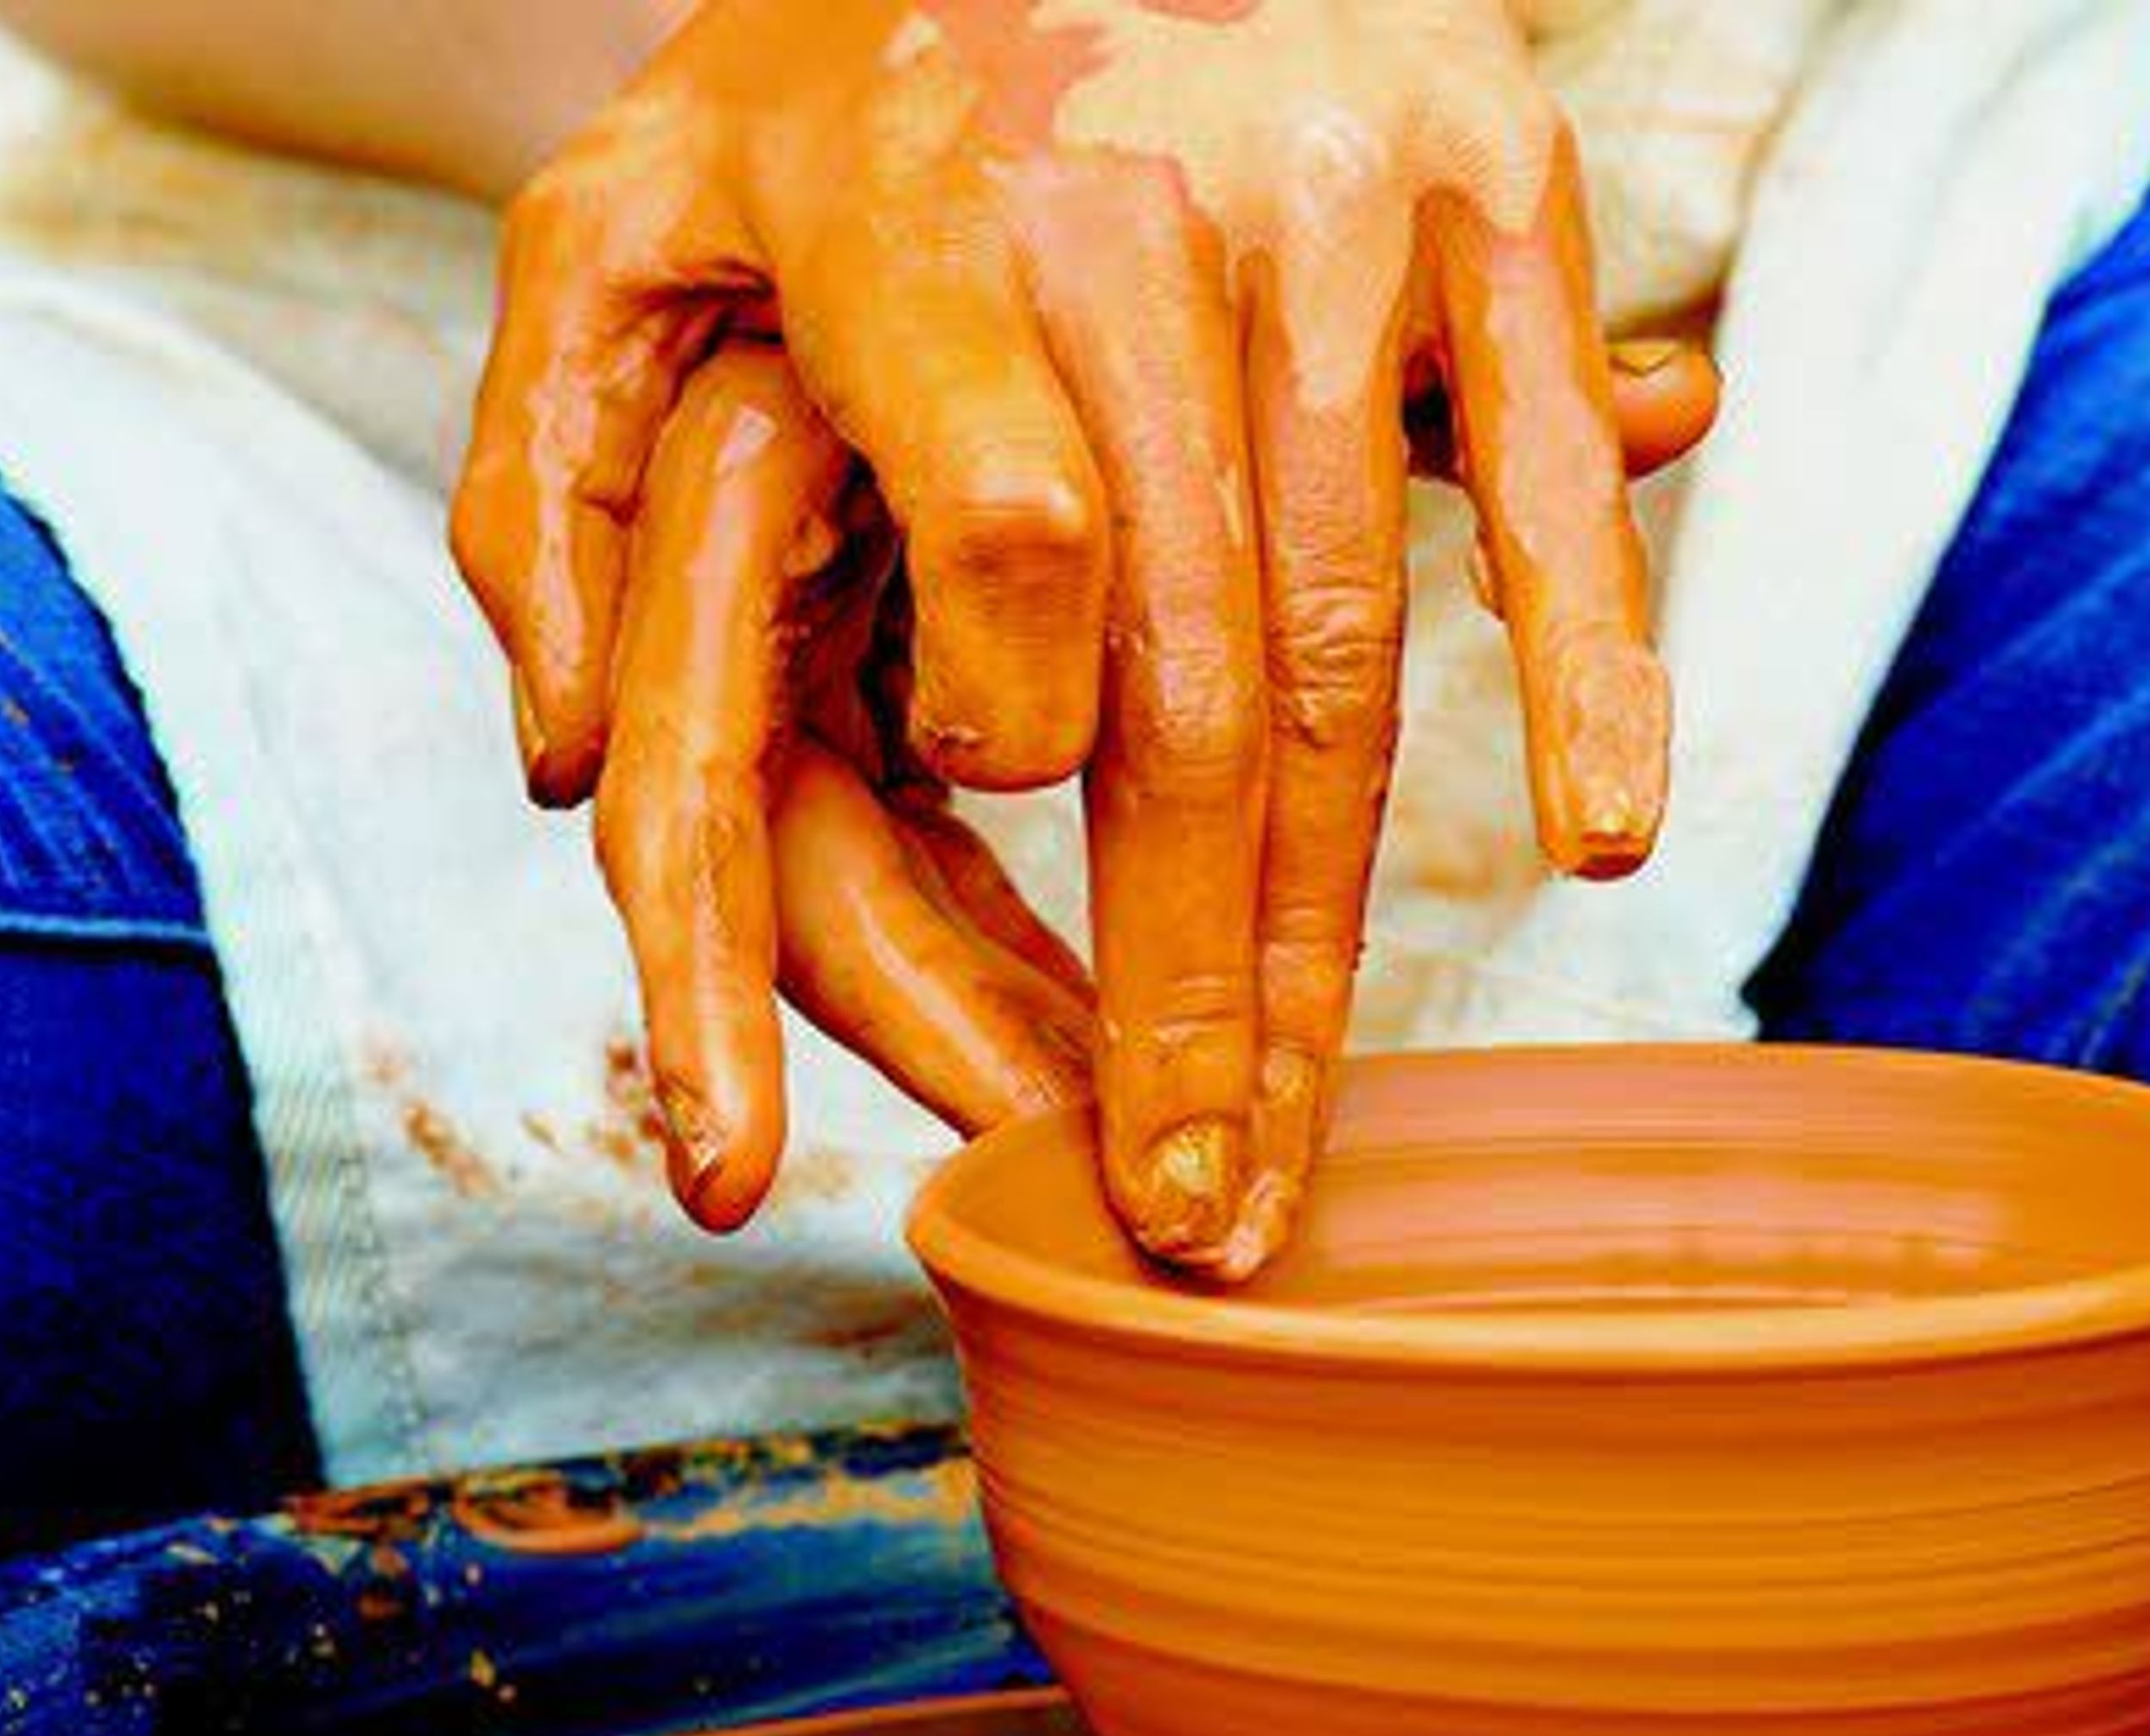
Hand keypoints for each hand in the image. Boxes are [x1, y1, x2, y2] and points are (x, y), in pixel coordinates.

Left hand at [455, 0, 1715, 1272]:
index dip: (1022, 713)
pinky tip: (1604, 837)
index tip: (1017, 879)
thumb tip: (558, 763)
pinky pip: (1538, 477)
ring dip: (1329, 926)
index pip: (1006, 515)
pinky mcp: (1492, 185)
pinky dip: (1593, 661)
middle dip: (1189, 987)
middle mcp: (1142, 211)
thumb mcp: (629, 205)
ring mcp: (1343, 204)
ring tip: (1297, 1133)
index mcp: (915, 212)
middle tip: (1194, 1206)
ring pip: (1352, 636)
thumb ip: (544, 462)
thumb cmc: (845, 61)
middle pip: (1193, 679)